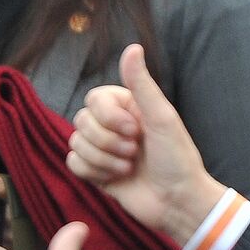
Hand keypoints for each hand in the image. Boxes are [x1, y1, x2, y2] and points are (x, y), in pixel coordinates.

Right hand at [66, 43, 224, 243]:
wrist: (177, 201)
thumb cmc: (177, 158)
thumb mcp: (162, 117)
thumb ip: (142, 83)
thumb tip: (132, 47)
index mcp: (126, 108)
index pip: (93, 99)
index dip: (109, 117)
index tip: (135, 130)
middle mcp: (111, 126)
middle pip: (81, 121)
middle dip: (107, 142)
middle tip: (135, 152)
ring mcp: (101, 149)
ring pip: (75, 143)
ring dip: (103, 160)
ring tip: (128, 168)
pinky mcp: (93, 172)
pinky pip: (72, 163)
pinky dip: (93, 172)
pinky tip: (114, 179)